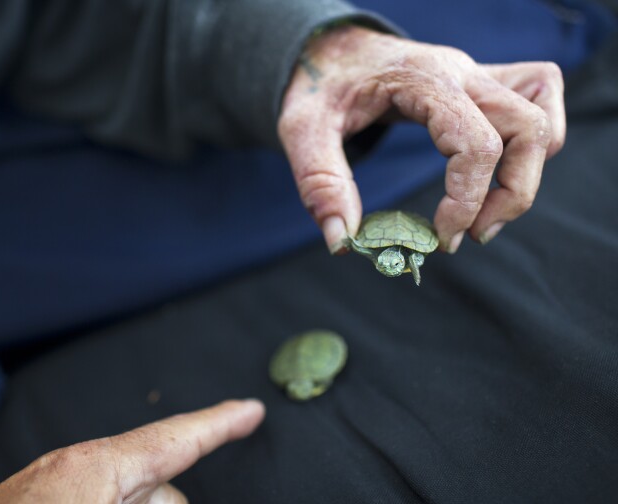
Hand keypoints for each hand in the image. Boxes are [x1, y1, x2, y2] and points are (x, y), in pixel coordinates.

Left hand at [0, 399, 264, 503]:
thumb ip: (157, 502)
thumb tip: (176, 498)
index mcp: (97, 469)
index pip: (177, 435)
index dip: (221, 423)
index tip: (251, 411)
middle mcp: (78, 469)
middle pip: (159, 486)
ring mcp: (58, 485)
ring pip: (130, 496)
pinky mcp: (44, 499)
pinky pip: (103, 498)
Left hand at [278, 25, 564, 253]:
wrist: (330, 49)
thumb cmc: (320, 87)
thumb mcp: (302, 129)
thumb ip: (320, 183)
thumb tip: (342, 242)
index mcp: (422, 82)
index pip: (475, 143)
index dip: (467, 200)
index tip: (441, 238)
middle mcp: (461, 73)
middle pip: (528, 128)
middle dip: (511, 194)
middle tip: (470, 235)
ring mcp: (476, 74)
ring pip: (541, 112)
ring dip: (529, 170)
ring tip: (488, 212)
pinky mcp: (480, 83)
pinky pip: (537, 93)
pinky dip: (536, 137)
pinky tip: (501, 168)